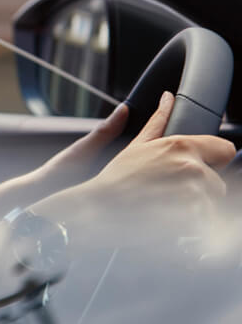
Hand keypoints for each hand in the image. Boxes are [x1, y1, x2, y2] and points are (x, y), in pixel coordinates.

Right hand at [38, 91, 236, 247]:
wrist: (97, 210)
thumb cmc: (114, 180)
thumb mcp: (136, 146)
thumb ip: (158, 121)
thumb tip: (168, 97)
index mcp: (182, 146)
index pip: (226, 150)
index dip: (213, 162)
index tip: (195, 171)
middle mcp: (192, 167)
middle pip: (219, 183)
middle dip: (200, 191)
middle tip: (168, 195)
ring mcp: (194, 194)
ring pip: (212, 205)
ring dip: (195, 210)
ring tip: (164, 209)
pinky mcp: (193, 219)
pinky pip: (205, 224)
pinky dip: (190, 226)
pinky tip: (166, 221)